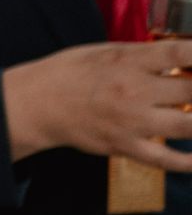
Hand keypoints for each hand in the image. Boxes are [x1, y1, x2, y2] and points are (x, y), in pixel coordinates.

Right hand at [2, 40, 191, 167]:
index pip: (180, 54)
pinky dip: (188, 162)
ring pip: (188, 126)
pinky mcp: (125, 145)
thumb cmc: (69, 73)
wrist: (37, 103)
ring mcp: (132, 121)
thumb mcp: (105, 52)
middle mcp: (134, 90)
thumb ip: (144, 57)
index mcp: (129, 61)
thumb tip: (181, 62)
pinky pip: (165, 159)